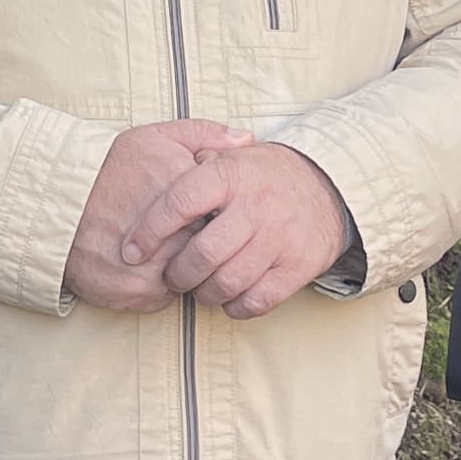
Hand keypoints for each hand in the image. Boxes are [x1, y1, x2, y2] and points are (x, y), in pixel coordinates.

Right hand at [64, 121, 251, 311]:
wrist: (56, 204)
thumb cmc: (107, 169)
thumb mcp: (154, 137)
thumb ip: (204, 134)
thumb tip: (246, 139)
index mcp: (185, 197)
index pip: (224, 216)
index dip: (214, 215)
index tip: (204, 212)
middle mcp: (175, 235)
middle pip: (209, 249)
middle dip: (200, 243)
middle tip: (181, 234)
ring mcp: (157, 268)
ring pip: (190, 276)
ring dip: (182, 268)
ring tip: (162, 250)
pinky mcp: (138, 293)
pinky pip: (166, 296)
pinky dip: (159, 285)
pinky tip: (145, 265)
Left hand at [121, 142, 351, 320]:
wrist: (329, 186)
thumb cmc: (265, 175)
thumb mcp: (232, 152)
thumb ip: (193, 156)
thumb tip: (155, 169)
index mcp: (231, 173)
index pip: (179, 202)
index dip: (149, 231)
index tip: (131, 250)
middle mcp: (255, 205)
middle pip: (201, 255)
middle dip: (177, 274)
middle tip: (171, 276)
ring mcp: (279, 238)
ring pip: (226, 283)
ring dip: (204, 293)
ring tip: (200, 286)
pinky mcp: (298, 266)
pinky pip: (256, 301)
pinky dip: (235, 306)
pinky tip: (229, 296)